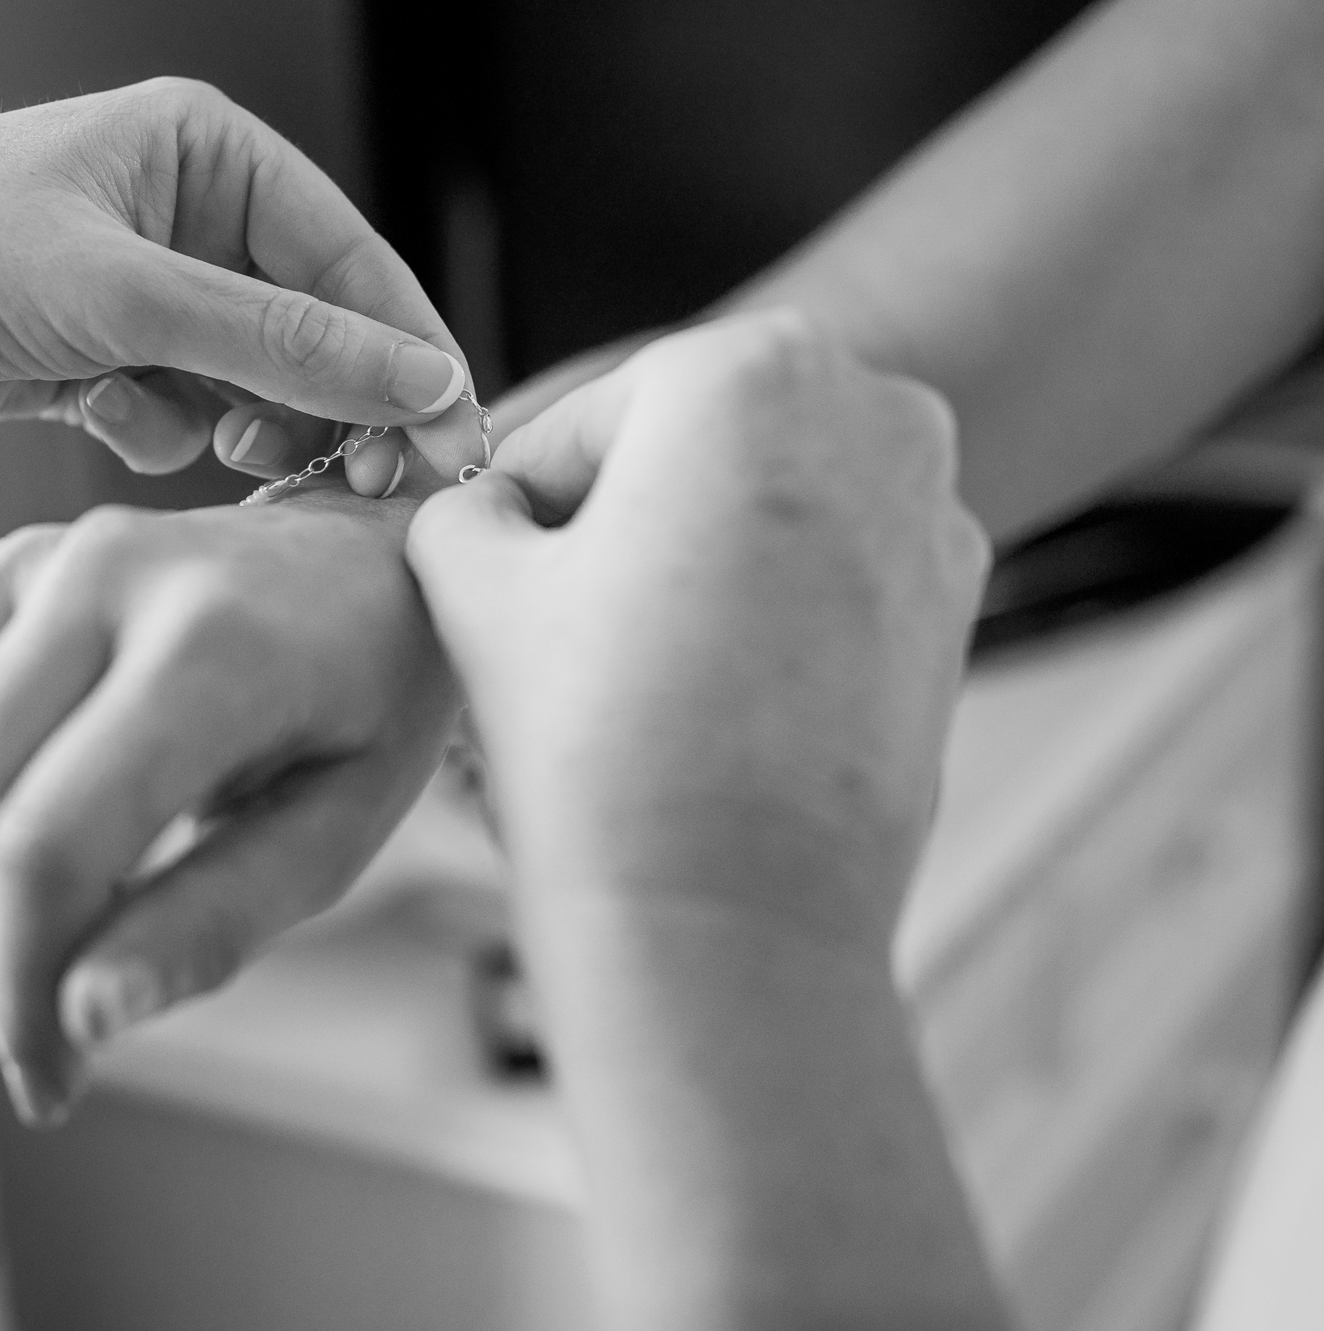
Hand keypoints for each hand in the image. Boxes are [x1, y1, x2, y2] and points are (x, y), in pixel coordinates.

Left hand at [0, 78, 485, 529]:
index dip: (405, 355)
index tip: (452, 443)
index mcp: (203, 148)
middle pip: (310, 325)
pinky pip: (184, 408)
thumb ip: (285, 345)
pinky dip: (165, 432)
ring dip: (248, 424)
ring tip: (239, 455)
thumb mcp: (127, 299)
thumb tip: (430, 383)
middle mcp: (181, 208)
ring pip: (252, 378)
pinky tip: (117, 428)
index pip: (348, 257)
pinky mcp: (100, 353)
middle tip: (367, 487)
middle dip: (329, 404)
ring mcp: (140, 285)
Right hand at [0, 494, 456, 1123]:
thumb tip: (79, 1021)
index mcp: (207, 644)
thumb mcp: (338, 830)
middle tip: (34, 1007)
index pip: (49, 843)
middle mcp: (94, 576)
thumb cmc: (365, 706)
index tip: (50, 1079)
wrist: (361, 562)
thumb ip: (212, 921)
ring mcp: (19, 560)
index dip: (20, 990)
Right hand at [407, 312, 988, 944]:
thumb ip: (463, 511)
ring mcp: (932, 509)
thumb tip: (483, 510)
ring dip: (691, 564)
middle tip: (551, 618)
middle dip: (617, 524)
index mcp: (743, 367)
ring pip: (765, 511)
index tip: (491, 567)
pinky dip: (770, 613)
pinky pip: (832, 576)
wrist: (725, 915)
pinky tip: (708, 697)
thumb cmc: (598, 740)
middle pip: (690, 451)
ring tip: (625, 668)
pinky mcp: (957, 607)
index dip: (522, 501)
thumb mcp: (475, 586)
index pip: (592, 418)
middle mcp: (869, 407)